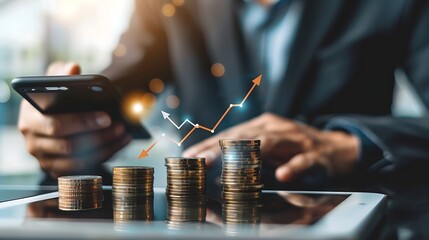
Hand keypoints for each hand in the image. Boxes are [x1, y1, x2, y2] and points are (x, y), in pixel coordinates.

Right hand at [18, 62, 131, 177]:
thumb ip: (62, 73)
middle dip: (100, 136)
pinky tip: (122, 141)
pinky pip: (86, 168)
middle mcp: (33, 143)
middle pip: (70, 146)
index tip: (106, 116)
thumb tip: (73, 68)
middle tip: (120, 125)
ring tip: (125, 132)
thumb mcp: (54, 82)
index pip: (56, 125)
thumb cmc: (54, 99)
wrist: (51, 117)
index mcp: (30, 120)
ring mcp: (45, 160)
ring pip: (80, 160)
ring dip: (107, 146)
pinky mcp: (59, 171)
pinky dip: (107, 154)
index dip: (83, 122)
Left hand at [183, 113, 358, 181]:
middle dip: (220, 149)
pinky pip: (304, 160)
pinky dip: (293, 166)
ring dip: (248, 155)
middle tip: (201, 161)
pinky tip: (283, 174)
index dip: (210, 145)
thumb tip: (215, 161)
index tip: (190, 156)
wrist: (336, 147)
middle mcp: (277, 128)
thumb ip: (246, 151)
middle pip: (245, 137)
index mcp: (263, 125)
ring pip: (270, 143)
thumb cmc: (295, 147)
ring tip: (229, 166)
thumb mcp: (269, 145)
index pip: (231, 135)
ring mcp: (297, 139)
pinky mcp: (315, 153)